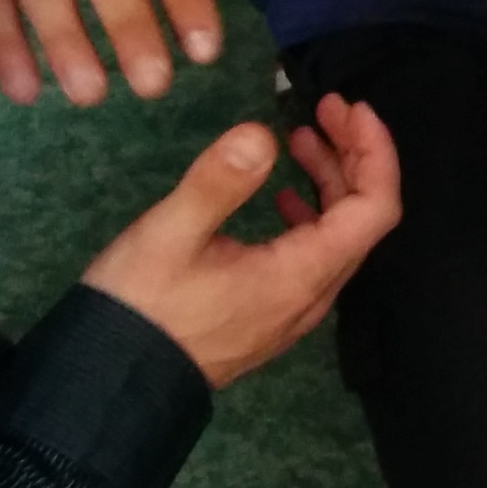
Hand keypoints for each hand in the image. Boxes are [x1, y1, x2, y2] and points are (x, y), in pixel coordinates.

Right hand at [84, 91, 400, 386]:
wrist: (113, 380)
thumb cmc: (141, 305)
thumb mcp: (170, 234)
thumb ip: (219, 182)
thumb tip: (261, 134)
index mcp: (300, 275)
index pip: (374, 209)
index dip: (374, 151)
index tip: (350, 107)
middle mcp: (310, 295)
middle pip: (362, 218)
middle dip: (353, 155)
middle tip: (324, 108)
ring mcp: (292, 308)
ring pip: (336, 237)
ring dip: (330, 180)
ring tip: (301, 135)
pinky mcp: (270, 312)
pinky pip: (312, 255)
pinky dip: (309, 212)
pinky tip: (283, 193)